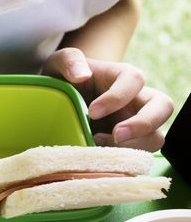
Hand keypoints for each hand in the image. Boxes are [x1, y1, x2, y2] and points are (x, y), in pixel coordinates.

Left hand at [45, 48, 173, 150]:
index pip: (135, 80)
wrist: (57, 102)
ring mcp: (135, 124)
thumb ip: (69, 61)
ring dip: (133, 146)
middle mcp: (136, 100)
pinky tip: (98, 158)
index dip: (117, 97)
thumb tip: (81, 74)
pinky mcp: (127, 145)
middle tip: (115, 135)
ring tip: (100, 147)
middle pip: (163, 107)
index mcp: (123, 77)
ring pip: (156, 136)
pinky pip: (137, 156)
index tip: (92, 112)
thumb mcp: (58, 63)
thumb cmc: (63, 80)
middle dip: (143, 124)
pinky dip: (122, 160)